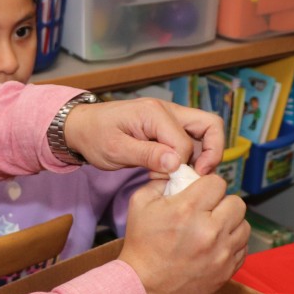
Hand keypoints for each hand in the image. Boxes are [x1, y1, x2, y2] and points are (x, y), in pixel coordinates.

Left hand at [62, 98, 224, 174]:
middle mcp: (168, 111)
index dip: (182, 165)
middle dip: (212, 152)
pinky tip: (177, 173)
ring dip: (204, 155)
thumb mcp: (115, 150)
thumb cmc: (94, 136)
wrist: (81, 127)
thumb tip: (175, 164)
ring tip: (190, 177)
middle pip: (210, 125)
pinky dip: (192, 156)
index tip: (170, 181)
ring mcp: (170, 119)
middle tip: (201, 177)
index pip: (184, 141)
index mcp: (155, 113)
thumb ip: (146, 155)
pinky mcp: (168, 129)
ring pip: (204, 132)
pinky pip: (191, 140)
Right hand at [117, 175, 248, 293]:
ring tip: (213, 229)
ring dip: (230, 224)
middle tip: (208, 211)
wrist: (145, 287)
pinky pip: (243, 248)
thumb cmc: (141, 245)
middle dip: (222, 203)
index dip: (208, 185)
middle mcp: (210, 230)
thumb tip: (180, 172)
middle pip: (236, 202)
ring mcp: (222, 253)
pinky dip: (232, 244)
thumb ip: (162, 181)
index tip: (199, 194)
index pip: (217, 183)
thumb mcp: (140, 203)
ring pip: (244, 225)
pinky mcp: (227, 270)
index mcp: (188, 209)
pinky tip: (215, 246)